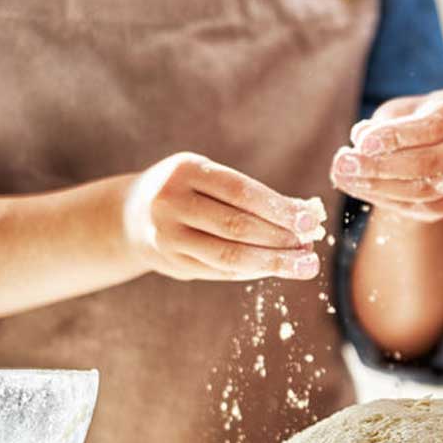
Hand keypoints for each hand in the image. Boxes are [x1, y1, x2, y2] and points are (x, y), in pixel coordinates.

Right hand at [122, 152, 326, 281]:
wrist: (131, 214)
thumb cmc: (189, 191)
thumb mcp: (212, 178)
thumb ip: (254, 197)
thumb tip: (309, 214)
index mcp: (185, 171)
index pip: (240, 192)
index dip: (278, 208)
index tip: (310, 220)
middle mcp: (170, 202)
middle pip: (236, 227)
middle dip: (280, 239)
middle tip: (311, 248)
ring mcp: (167, 236)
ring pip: (228, 256)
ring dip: (272, 262)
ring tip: (304, 265)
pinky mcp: (172, 263)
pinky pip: (220, 271)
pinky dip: (253, 271)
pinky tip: (275, 268)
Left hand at [330, 90, 442, 221]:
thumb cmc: (418, 118)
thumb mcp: (402, 109)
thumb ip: (383, 123)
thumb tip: (359, 139)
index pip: (431, 128)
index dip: (396, 136)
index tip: (361, 141)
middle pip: (427, 163)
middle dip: (381, 165)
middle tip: (344, 162)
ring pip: (422, 191)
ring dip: (377, 186)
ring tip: (343, 176)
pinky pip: (416, 207)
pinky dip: (382, 198)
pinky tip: (357, 186)